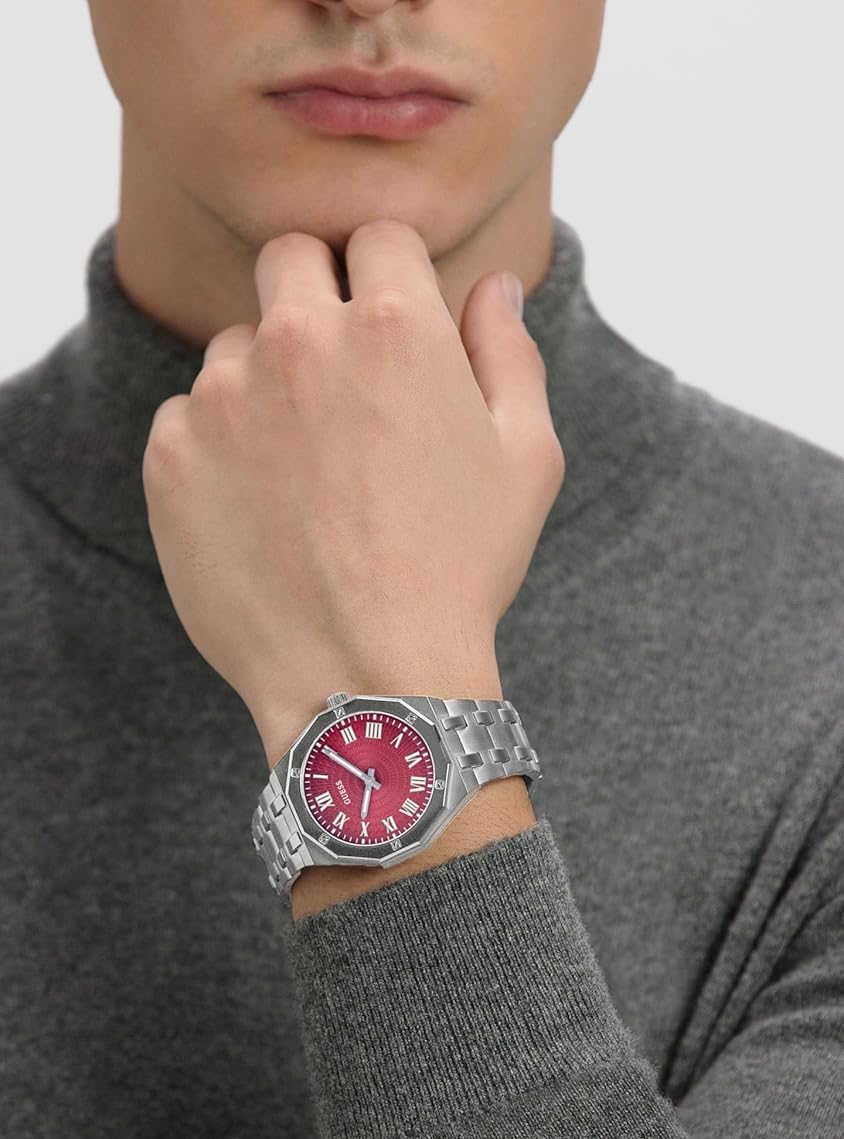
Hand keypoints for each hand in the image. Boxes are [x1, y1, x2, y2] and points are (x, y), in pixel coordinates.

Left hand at [141, 219, 564, 765]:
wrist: (365, 678)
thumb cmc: (460, 573)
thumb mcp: (525, 460)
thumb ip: (508, 352)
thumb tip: (492, 286)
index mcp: (394, 325)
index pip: (377, 237)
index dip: (390, 277)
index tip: (392, 328)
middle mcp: (298, 338)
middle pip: (289, 260)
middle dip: (316, 297)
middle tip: (342, 385)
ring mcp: (223, 395)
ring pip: (237, 347)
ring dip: (266, 383)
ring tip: (306, 475)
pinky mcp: (170, 452)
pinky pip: (189, 417)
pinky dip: (220, 449)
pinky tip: (264, 512)